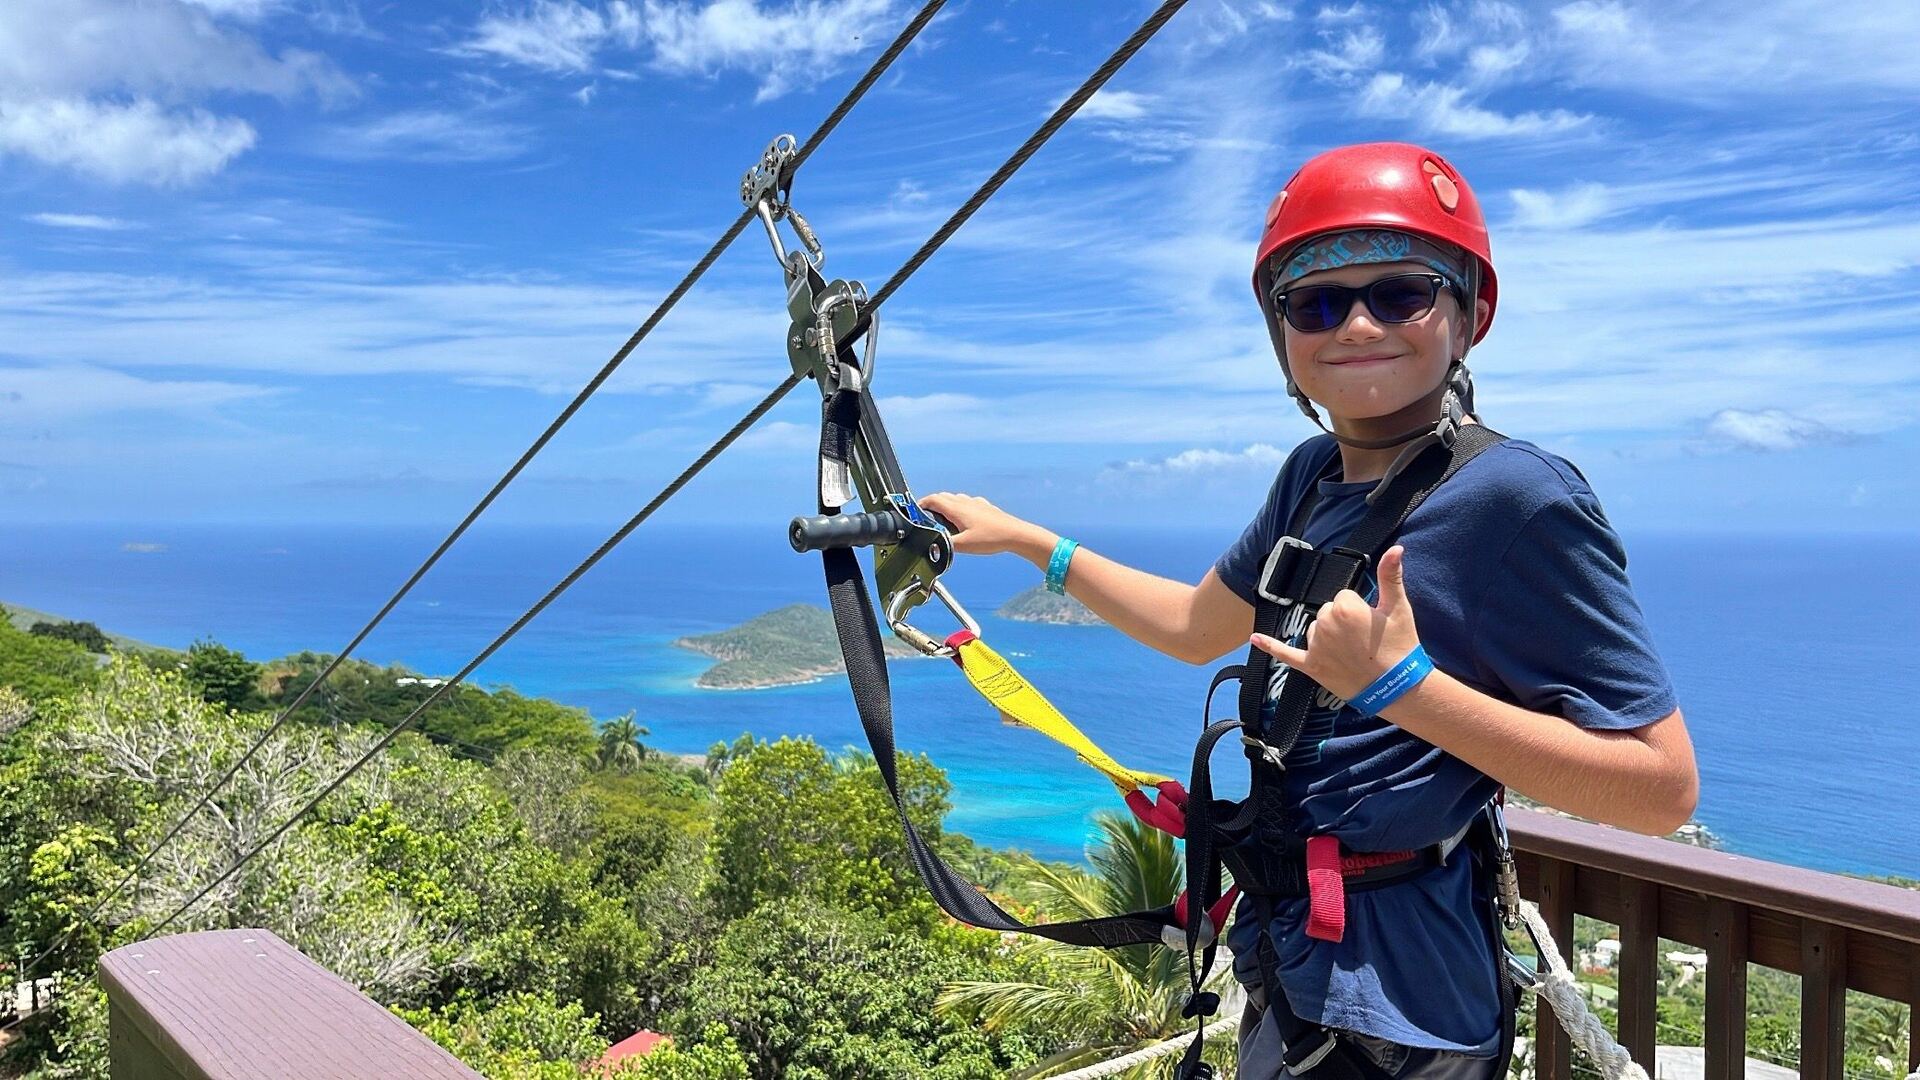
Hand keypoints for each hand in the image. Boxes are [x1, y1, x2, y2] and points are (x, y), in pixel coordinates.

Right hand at [917, 492, 1048, 556]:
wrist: (1015, 534)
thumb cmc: (992, 538)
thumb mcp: (964, 545)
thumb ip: (946, 544)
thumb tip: (933, 545)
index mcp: (957, 509)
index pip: (933, 499)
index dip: (921, 504)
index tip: (915, 511)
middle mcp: (965, 502)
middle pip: (942, 497)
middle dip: (932, 505)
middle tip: (927, 518)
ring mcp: (976, 503)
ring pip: (955, 499)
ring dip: (946, 506)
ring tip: (943, 520)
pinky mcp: (985, 507)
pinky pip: (967, 503)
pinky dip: (960, 508)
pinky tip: (964, 520)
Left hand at [1249, 545, 1422, 704]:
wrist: (1398, 689)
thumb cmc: (1401, 647)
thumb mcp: (1398, 608)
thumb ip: (1391, 575)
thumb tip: (1395, 548)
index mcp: (1344, 608)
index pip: (1344, 596)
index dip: (1359, 608)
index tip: (1372, 623)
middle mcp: (1325, 625)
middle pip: (1328, 612)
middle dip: (1344, 622)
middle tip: (1365, 639)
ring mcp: (1316, 646)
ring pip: (1316, 630)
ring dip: (1329, 637)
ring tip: (1353, 653)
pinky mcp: (1311, 666)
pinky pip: (1286, 654)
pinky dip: (1270, 646)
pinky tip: (1256, 639)